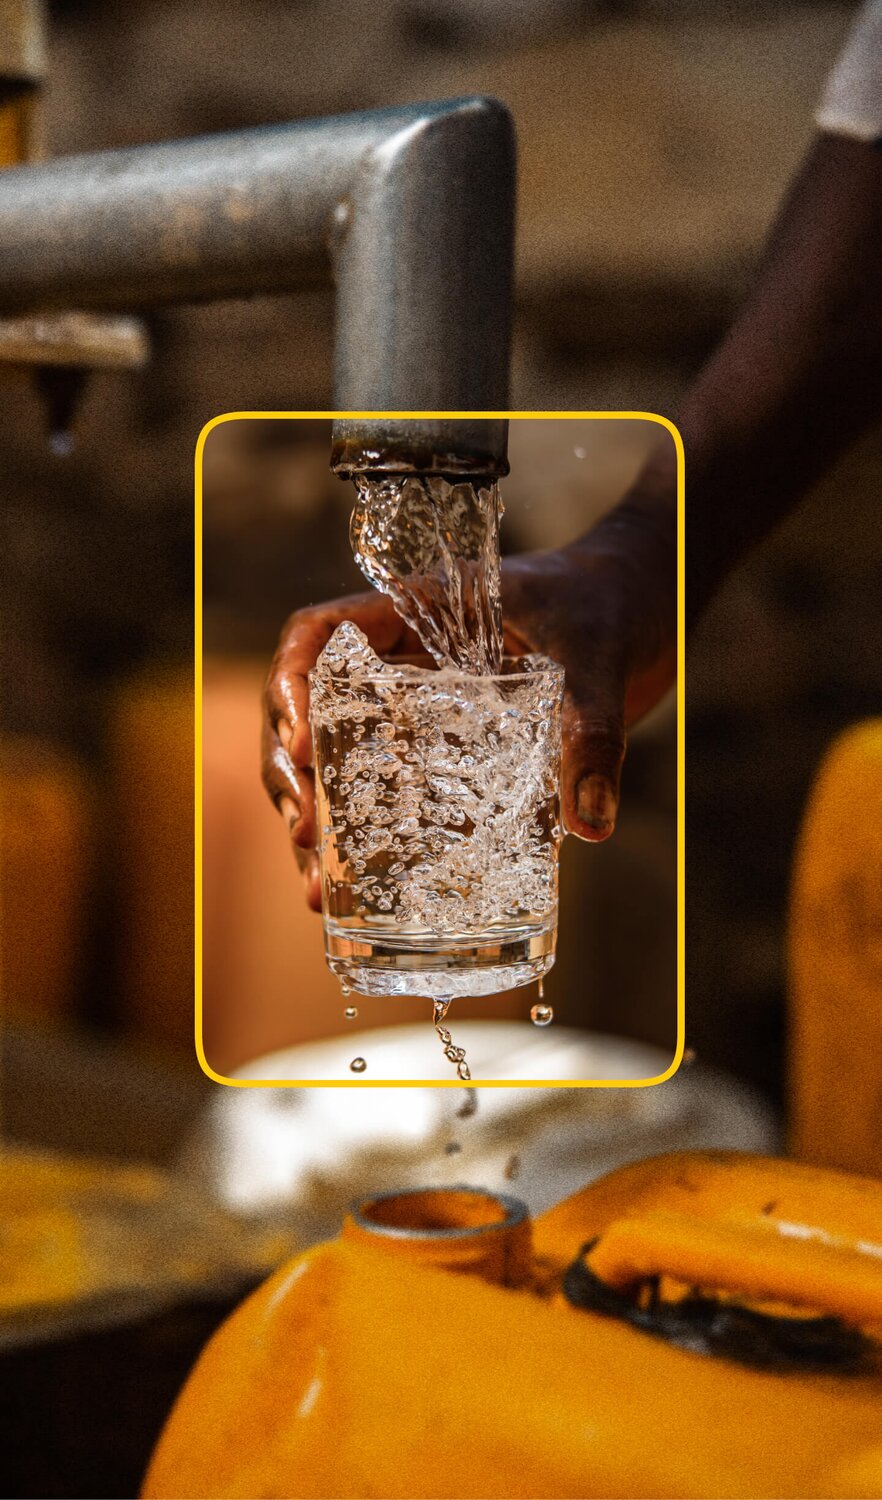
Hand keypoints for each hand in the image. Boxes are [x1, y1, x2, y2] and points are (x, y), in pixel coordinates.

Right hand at [262, 487, 675, 910]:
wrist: (648, 607)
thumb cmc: (610, 605)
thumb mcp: (595, 664)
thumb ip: (591, 735)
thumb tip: (589, 822)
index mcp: (417, 612)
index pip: (320, 634)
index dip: (291, 683)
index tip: (300, 745)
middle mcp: (403, 662)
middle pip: (311, 710)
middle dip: (294, 774)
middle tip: (305, 832)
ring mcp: (421, 709)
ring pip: (340, 760)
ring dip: (321, 820)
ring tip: (319, 884)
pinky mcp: (449, 752)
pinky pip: (395, 792)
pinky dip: (372, 839)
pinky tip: (358, 891)